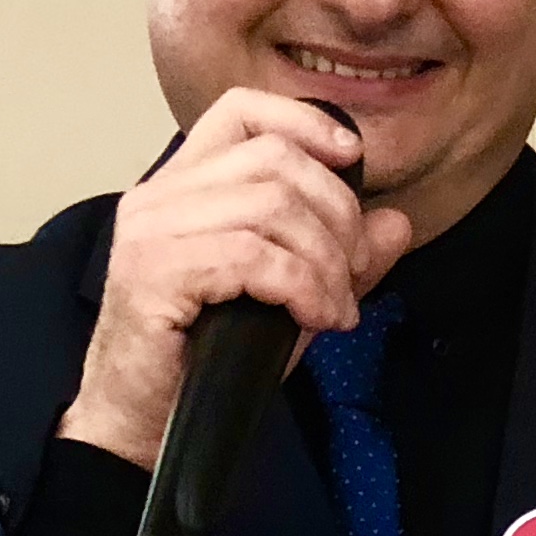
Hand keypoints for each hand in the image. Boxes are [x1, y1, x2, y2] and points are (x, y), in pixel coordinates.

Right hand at [61, 92, 411, 467]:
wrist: (140, 425)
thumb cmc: (205, 360)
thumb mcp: (289, 298)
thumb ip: (338, 257)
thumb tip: (396, 223)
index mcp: (183, 186)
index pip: (241, 111)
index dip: (304, 121)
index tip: (352, 159)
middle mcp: (159, 196)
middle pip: (274, 159)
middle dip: (337, 213)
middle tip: (353, 272)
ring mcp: (151, 231)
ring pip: (270, 206)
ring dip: (324, 260)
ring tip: (334, 307)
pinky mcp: (154, 271)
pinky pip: (253, 256)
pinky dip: (302, 285)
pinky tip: (315, 318)